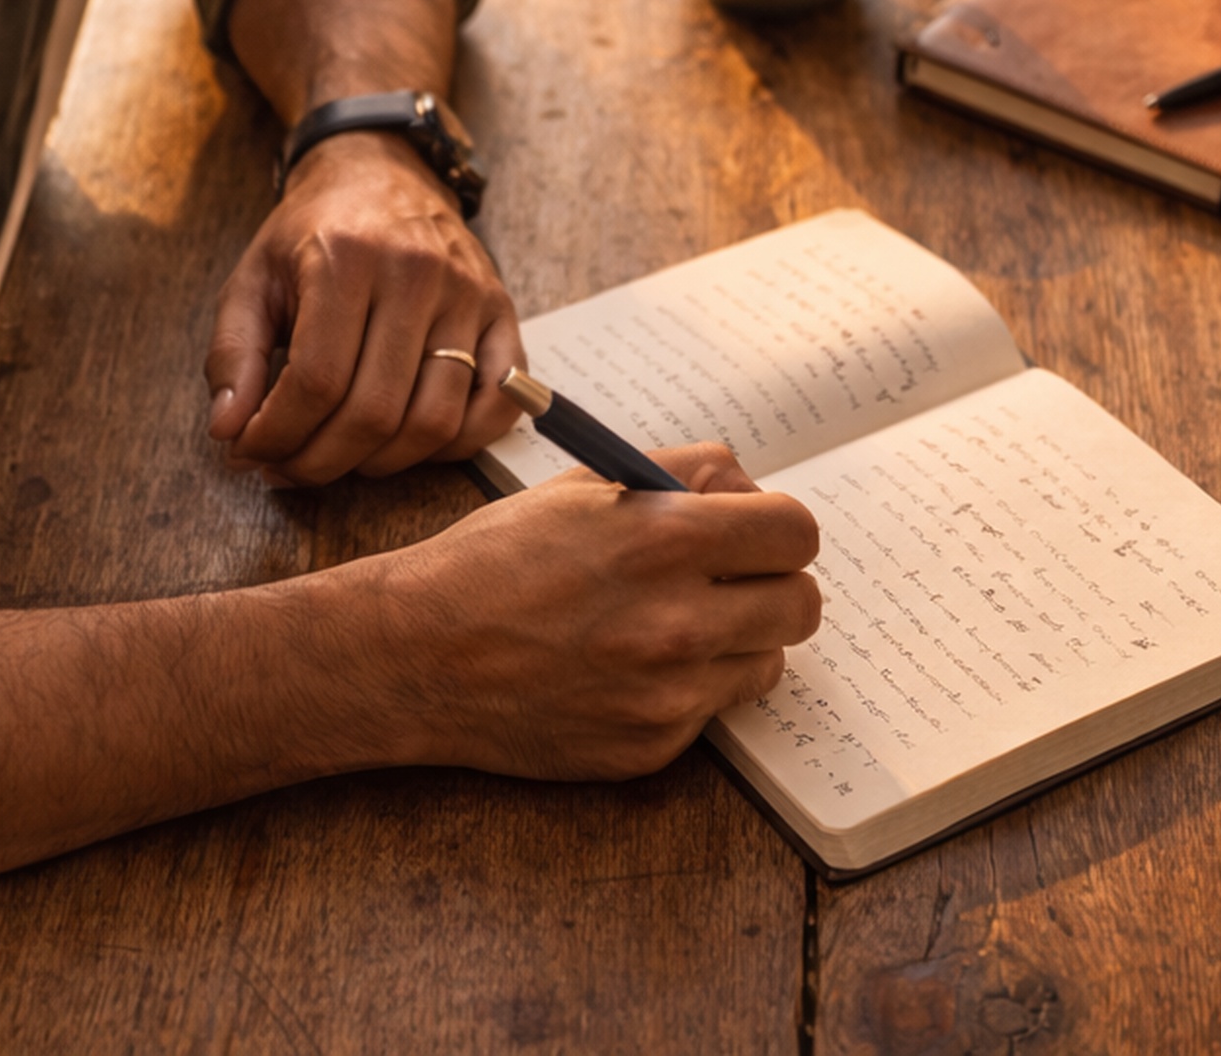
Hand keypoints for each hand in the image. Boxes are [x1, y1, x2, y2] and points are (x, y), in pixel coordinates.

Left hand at [204, 130, 524, 482]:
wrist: (380, 173)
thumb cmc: (312, 233)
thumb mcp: (252, 279)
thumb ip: (232, 354)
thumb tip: (229, 432)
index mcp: (346, 257)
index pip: (316, 381)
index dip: (279, 435)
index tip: (252, 453)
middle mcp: (416, 272)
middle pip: (375, 411)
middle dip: (321, 461)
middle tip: (290, 468)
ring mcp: (468, 294)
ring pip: (435, 421)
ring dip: (382, 463)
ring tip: (343, 457)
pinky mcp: (503, 313)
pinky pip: (496, 407)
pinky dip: (457, 447)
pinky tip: (410, 444)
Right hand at [343, 442, 823, 778]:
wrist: (418, 654)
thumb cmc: (496, 560)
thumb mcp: (585, 486)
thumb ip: (683, 473)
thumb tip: (748, 490)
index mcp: (666, 538)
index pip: (796, 532)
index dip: (777, 529)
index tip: (757, 536)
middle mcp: (678, 620)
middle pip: (801, 605)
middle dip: (771, 586)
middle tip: (729, 583)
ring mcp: (669, 694)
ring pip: (766, 661)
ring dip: (736, 641)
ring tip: (671, 627)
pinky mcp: (652, 747)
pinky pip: (712, 711)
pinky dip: (687, 690)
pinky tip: (627, 671)